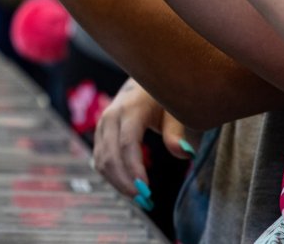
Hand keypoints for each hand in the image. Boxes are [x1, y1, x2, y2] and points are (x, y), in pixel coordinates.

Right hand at [94, 78, 198, 200]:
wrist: (146, 81)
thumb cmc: (165, 97)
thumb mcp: (177, 109)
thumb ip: (178, 131)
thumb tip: (182, 153)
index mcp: (131, 108)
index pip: (127, 143)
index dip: (134, 169)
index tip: (146, 191)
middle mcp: (111, 115)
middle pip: (110, 155)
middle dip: (125, 182)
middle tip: (145, 202)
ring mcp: (103, 123)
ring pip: (101, 159)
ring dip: (117, 182)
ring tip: (140, 198)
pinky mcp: (101, 132)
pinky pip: (100, 158)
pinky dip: (112, 176)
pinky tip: (129, 186)